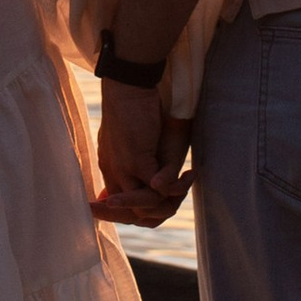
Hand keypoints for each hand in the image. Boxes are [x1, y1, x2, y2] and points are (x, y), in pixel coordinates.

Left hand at [94, 80, 191, 227]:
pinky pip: (156, 189)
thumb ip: (140, 163)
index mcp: (110, 169)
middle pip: (132, 215)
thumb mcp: (136, 141)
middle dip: (157, 214)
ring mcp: (122, 169)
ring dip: (169, 201)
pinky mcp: (135, 161)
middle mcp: (113, 173)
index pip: (121, 209)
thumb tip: (153, 183)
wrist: (127, 85)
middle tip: (179, 197)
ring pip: (145, 207)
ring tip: (188, 182)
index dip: (139, 215)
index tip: (160, 207)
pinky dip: (175, 186)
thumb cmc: (135, 109)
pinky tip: (190, 174)